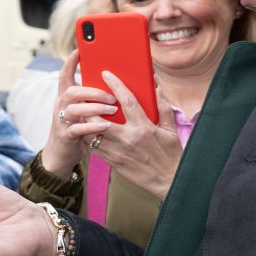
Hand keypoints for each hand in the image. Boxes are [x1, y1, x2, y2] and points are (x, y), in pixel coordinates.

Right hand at [41, 51, 117, 176]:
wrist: (60, 153)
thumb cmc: (77, 127)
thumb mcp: (82, 109)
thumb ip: (91, 98)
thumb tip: (114, 85)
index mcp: (66, 97)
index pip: (65, 75)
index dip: (70, 62)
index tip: (79, 50)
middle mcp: (61, 106)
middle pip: (71, 91)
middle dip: (92, 91)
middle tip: (112, 95)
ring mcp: (61, 121)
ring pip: (74, 109)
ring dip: (94, 107)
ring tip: (112, 109)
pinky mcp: (65, 136)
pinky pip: (77, 129)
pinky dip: (92, 126)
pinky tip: (105, 125)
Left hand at [91, 70, 182, 199]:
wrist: (169, 181)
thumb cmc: (171, 154)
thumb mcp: (170, 128)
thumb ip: (162, 105)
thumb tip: (155, 85)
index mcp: (144, 127)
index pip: (127, 100)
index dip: (115, 85)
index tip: (106, 74)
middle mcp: (128, 138)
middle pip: (99, 118)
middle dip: (90, 105)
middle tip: (86, 94)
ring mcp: (118, 152)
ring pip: (92, 133)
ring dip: (86, 121)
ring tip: (84, 111)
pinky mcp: (113, 162)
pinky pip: (94, 147)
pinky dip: (88, 136)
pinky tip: (88, 129)